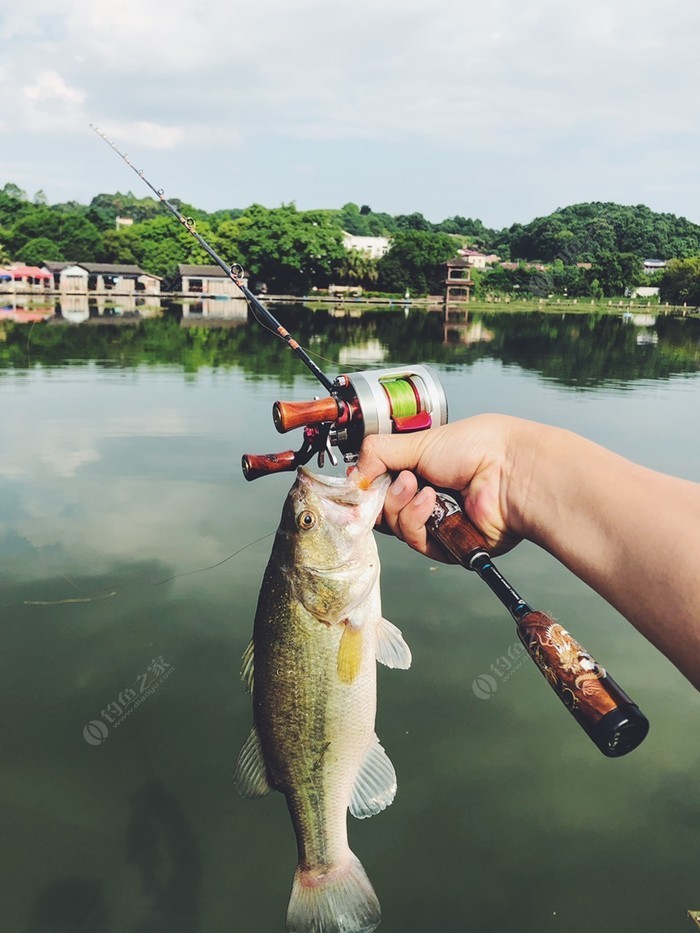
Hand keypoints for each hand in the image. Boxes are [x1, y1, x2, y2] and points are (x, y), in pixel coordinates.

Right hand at [356, 414, 534, 561]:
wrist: (509, 472)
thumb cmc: (473, 448)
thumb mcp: (415, 442)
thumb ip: (377, 454)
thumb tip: (352, 478)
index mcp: (421, 469)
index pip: (380, 484)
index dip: (368, 486)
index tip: (361, 482)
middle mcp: (426, 496)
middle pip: (383, 510)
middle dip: (385, 495)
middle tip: (404, 479)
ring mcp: (436, 522)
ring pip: (396, 527)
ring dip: (403, 506)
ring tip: (423, 488)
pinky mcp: (447, 546)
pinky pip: (415, 542)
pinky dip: (417, 521)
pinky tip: (431, 502)